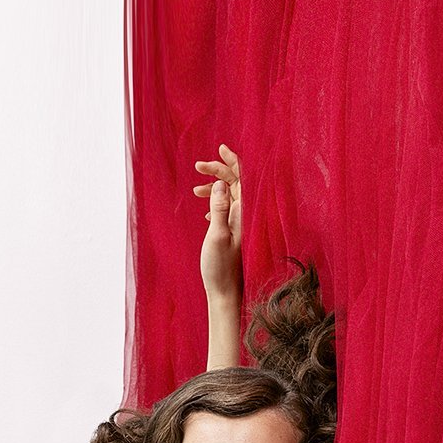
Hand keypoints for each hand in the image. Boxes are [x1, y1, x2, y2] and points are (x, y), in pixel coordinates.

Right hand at [193, 143, 242, 299]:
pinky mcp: (234, 233)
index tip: (220, 148)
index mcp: (245, 214)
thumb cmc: (221, 269)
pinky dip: (215, 203)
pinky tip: (205, 212)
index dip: (234, 161)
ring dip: (213, 188)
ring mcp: (240, 225)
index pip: (244, 178)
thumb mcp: (217, 236)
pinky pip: (226, 209)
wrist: (225, 294)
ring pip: (229, 195)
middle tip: (197, 167)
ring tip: (195, 189)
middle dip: (218, 171)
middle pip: (236, 183)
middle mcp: (246, 217)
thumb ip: (219, 208)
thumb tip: (219, 184)